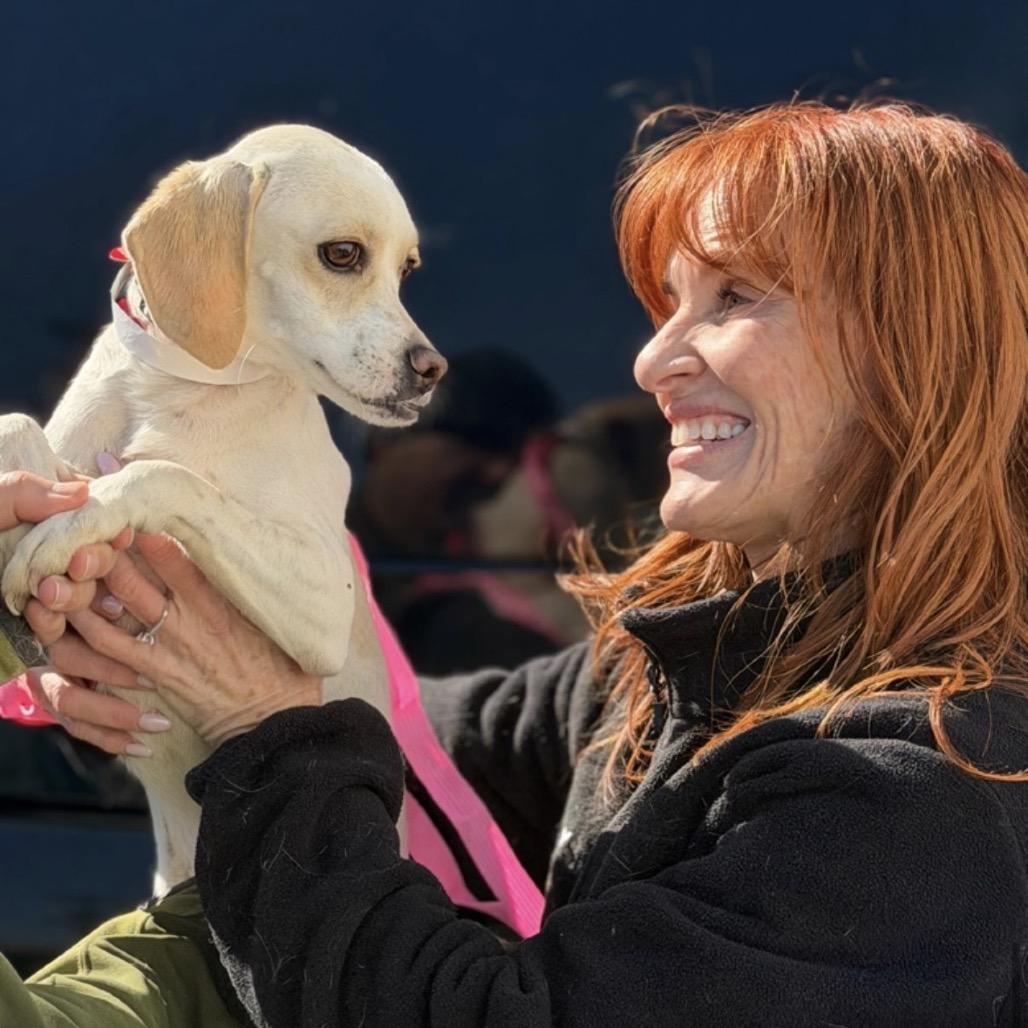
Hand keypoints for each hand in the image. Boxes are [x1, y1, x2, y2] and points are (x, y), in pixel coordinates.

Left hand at [1, 471, 131, 642]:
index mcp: (46, 519)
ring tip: (45, 594)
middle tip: (74, 565)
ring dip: (73, 596)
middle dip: (94, 565)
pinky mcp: (32, 626)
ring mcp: (44, 592)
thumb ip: (26, 492)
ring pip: (87, 599)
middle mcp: (52, 556)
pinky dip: (53, 624)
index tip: (114, 533)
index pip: (96, 522)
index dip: (110, 529)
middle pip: (100, 562)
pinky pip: (62, 633)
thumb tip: (84, 492)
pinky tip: (34, 613)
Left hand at [60, 533, 320, 747]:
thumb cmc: (283, 666)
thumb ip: (256, 583)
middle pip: (132, 572)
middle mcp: (189, 614)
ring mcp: (169, 644)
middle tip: (83, 531)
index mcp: (220, 594)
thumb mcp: (277, 614)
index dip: (143, 525)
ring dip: (86, 585)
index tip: (126, 505)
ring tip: (68, 564)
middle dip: (103, 550)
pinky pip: (109, 647)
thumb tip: (255, 546)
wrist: (272, 720)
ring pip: (113, 604)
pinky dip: (86, 627)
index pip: (172, 550)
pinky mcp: (156, 672)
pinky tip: (69, 612)